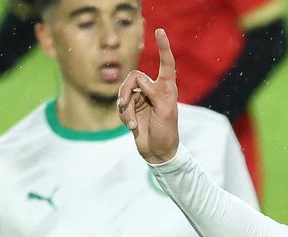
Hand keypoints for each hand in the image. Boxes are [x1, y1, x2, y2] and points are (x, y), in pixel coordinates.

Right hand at [117, 28, 179, 163]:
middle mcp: (154, 90)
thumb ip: (155, 93)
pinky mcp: (132, 108)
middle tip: (125, 105)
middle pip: (133, 77)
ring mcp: (142, 99)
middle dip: (126, 91)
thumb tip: (141, 81)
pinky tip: (130, 127)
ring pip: (124, 90)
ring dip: (124, 107)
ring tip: (130, 122)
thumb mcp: (165, 112)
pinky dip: (123, 115)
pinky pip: (121, 104)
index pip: (166, 64)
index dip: (163, 48)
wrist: (158, 153)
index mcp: (167, 89)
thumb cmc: (167, 133)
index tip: (159, 31)